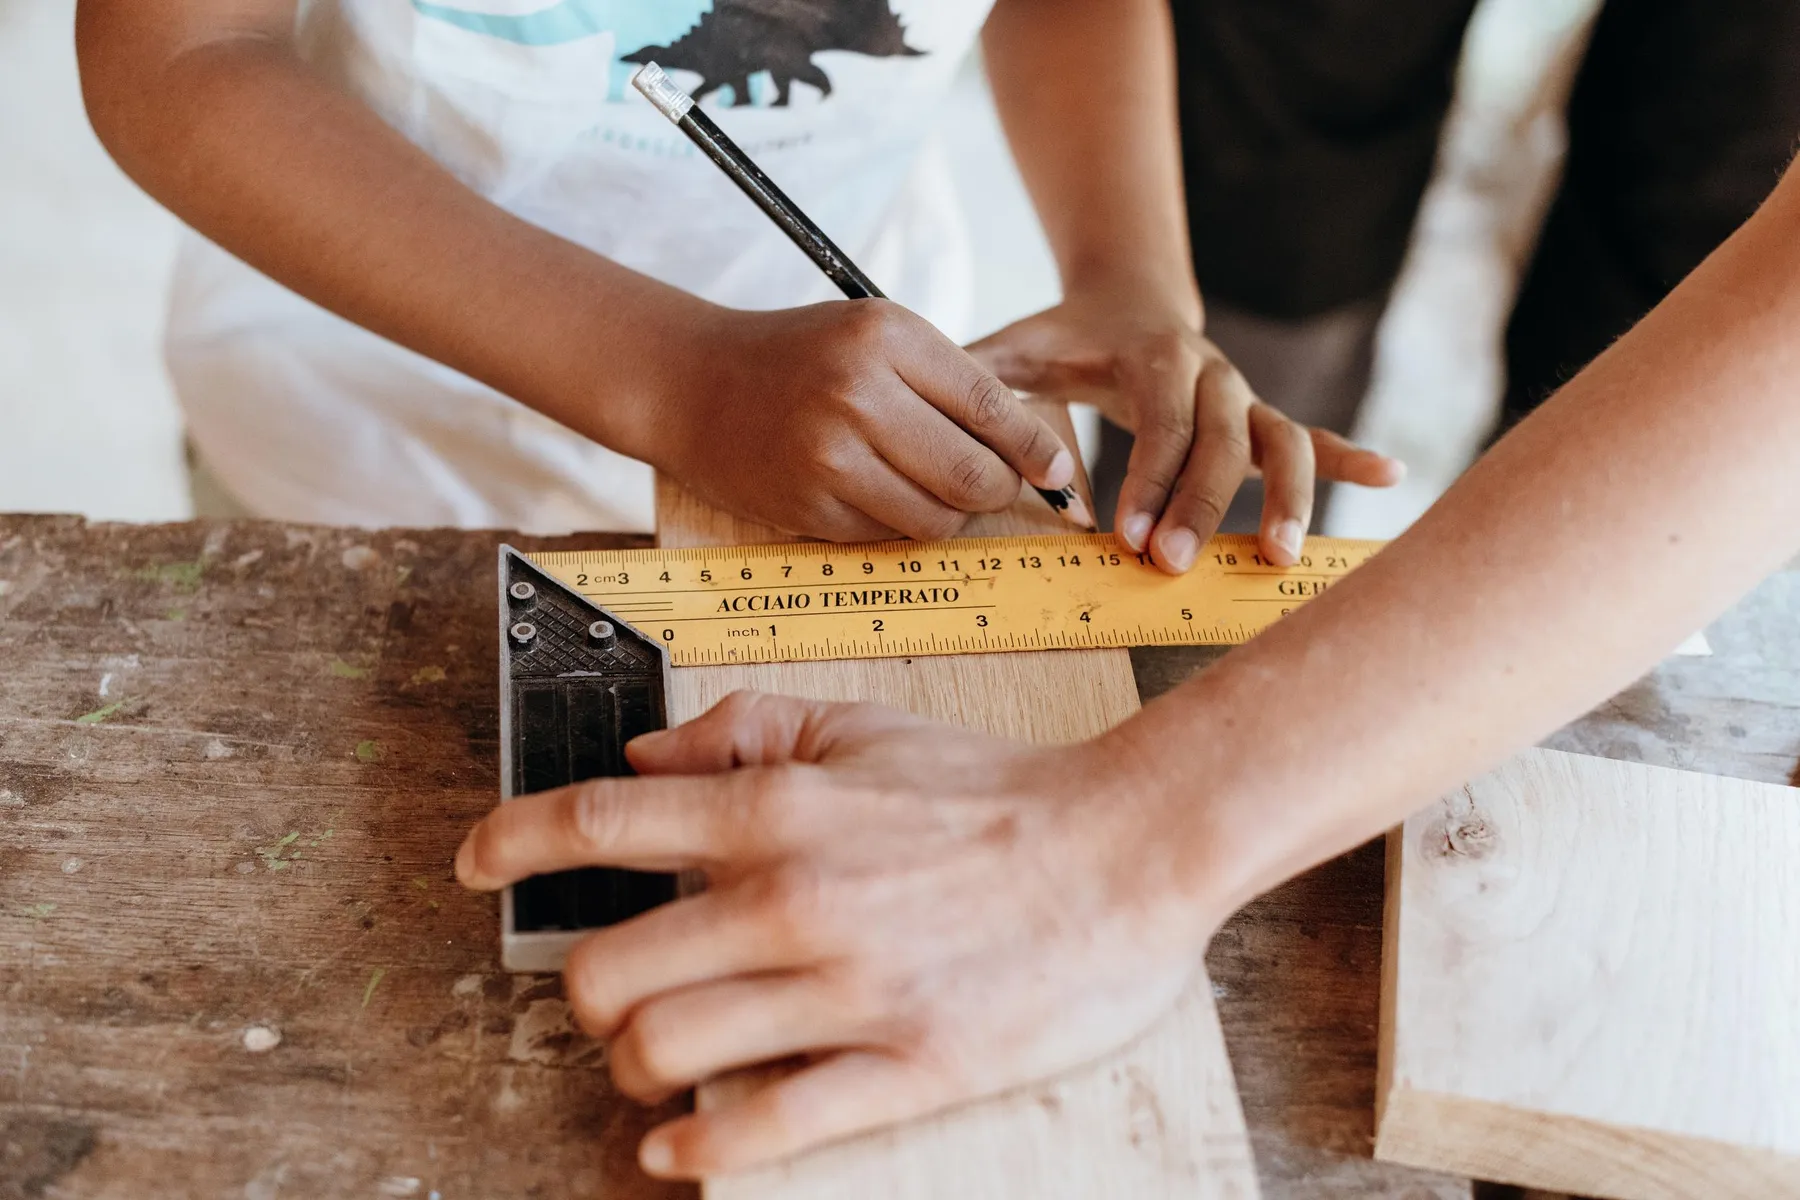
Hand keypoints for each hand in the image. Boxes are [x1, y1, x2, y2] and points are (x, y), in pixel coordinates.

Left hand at [455, 692, 1216, 1178]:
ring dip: (635, 1067)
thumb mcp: (865, 726)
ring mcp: (844, 987)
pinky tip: (676, 1145)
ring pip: (664, 1052)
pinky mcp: (904, 1065)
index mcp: (777, 807)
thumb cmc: (995, 792)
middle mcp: (792, 896)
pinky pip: (763, 1127)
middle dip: (588, 992)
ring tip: (655, 1062)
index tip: (478, 862)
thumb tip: (644, 760)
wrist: (1129, 848)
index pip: (601, 824)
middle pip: (606, 969)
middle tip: (615, 994)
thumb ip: (745, 730)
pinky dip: (696, 1148)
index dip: (513, 843)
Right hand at [646, 300, 1078, 541]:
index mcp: (887, 338)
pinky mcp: (807, 506)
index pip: (989, 406)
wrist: (693, 382)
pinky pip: (886, 535)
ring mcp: (829, 456)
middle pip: (972, 474)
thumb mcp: (875, 335)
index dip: (1036, 449)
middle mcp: (858, 395)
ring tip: (928, 486)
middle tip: (992, 484)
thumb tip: (1032, 450)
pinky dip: (896, 524)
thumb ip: (949, 382)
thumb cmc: (800, 355)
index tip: (1060, 472)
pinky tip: (873, 492)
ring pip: (935, 518)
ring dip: (949, 513)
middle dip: (997, 489)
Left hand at [968, 293, 1403, 571]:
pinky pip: (1311, 438)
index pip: (1162, 421)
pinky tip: (1391, 476)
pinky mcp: (1261, 417)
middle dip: (1203, 507)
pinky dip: (1351, 457)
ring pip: (1282, 442)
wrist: (1123, 297)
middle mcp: (1211, 373)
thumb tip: (932, 409)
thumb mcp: (1015, 348)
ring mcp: (1243, 396)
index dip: (1151, 477)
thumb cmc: (1059, 337)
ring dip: (1290, 498)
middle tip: (1173, 566)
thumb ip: (980, 380)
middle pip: (1225, 441)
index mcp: (1153, 356)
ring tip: (1282, 556)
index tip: (1126, 534)